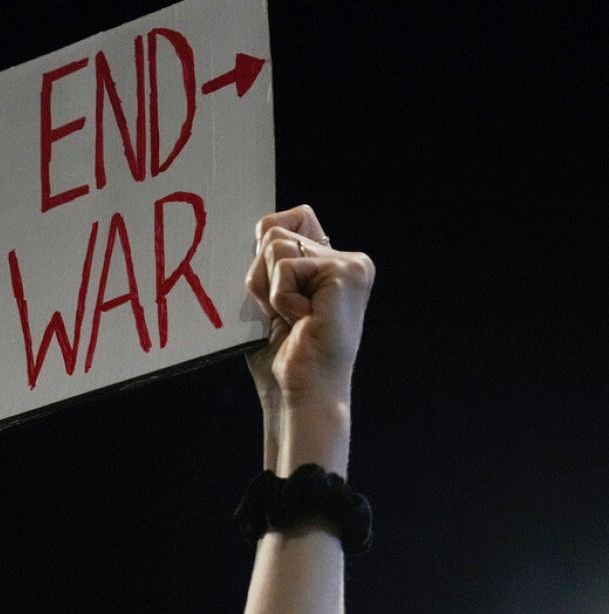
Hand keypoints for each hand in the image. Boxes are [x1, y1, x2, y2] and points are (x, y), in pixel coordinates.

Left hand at [245, 205, 373, 407]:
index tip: (274, 295)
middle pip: (273, 230)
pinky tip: (303, 321)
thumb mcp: (269, 299)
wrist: (302, 392)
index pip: (284, 220)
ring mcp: (351, 264)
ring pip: (275, 244)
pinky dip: (280, 298)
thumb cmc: (283, 356)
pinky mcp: (347, 271)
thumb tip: (263, 227)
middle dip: (261, 275)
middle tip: (284, 315)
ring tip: (294, 319)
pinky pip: (284, 266)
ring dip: (269, 288)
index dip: (263, 249)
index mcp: (333, 265)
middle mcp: (349, 260)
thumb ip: (270, 262)